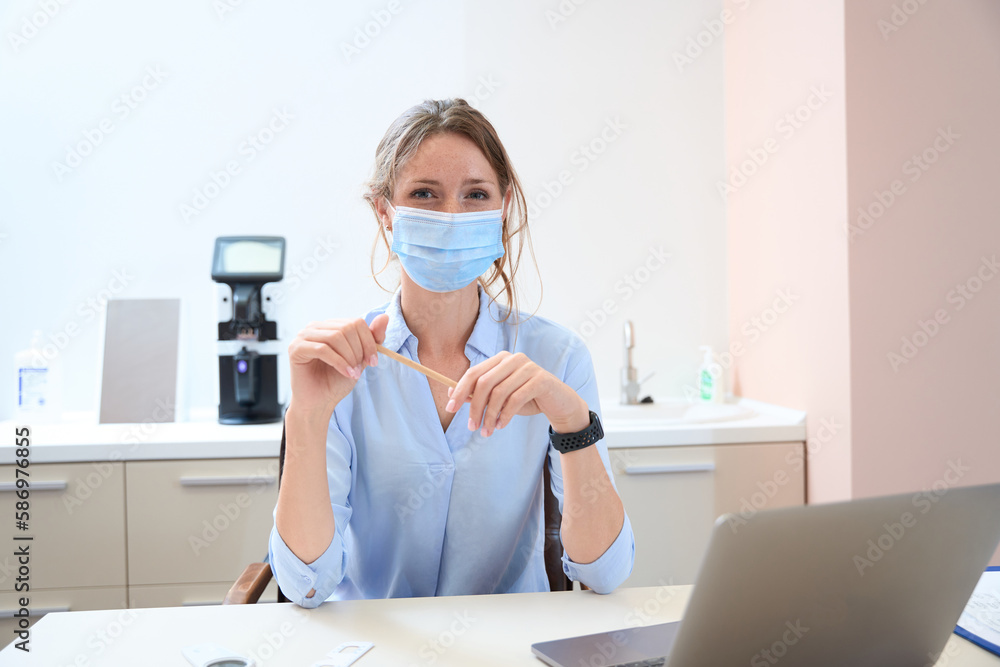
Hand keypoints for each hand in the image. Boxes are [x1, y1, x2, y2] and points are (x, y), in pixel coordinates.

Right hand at [287, 314, 388, 417]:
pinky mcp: (295, 348)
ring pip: (335, 337)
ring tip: (353, 373)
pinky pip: (322, 349)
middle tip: (360, 368)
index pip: (356, 322)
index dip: (369, 341)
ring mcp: (303, 336)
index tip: (373, 361)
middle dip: (359, 350)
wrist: (319, 403)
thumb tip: (384, 317)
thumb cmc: (336, 380)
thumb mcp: (360, 358)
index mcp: (330, 326)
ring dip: (349, 357)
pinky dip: (339, 362)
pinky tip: (346, 373)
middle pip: (346, 328)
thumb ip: (372, 338)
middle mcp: (315, 327)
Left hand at [445, 351, 588, 436]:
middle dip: (474, 407)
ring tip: (487, 431)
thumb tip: (450, 392)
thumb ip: (478, 394)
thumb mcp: (500, 398)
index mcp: (500, 359)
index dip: (459, 390)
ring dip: (490, 416)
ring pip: (499, 393)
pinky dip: (506, 415)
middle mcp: (513, 358)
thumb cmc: (526, 399)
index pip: (473, 373)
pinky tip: (502, 425)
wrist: (559, 403)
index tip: (450, 409)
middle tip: (472, 427)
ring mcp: (528, 367)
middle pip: (484, 383)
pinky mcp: (540, 379)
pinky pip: (516, 399)